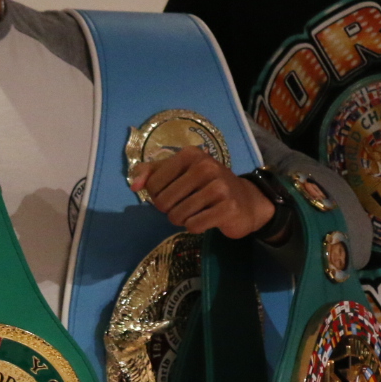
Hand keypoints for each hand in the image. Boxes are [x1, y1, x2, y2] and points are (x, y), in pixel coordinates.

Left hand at [128, 147, 273, 237]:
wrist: (246, 200)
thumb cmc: (207, 185)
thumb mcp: (180, 172)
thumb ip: (152, 173)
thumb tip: (134, 185)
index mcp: (190, 154)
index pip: (153, 184)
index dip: (157, 195)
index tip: (172, 193)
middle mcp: (205, 166)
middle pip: (163, 202)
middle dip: (169, 210)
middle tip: (185, 205)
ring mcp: (219, 187)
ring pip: (177, 216)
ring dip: (182, 219)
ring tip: (196, 211)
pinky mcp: (228, 208)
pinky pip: (194, 225)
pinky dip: (196, 226)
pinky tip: (207, 218)